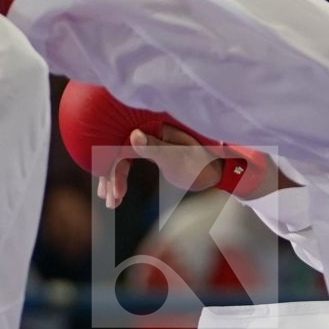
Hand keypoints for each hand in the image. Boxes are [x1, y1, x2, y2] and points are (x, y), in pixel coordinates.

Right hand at [97, 125, 224, 209]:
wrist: (217, 170)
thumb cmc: (201, 163)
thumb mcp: (177, 158)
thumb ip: (155, 147)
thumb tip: (133, 135)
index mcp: (152, 125)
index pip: (122, 144)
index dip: (115, 167)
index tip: (117, 190)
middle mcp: (146, 129)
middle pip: (116, 152)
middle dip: (111, 177)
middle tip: (111, 200)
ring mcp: (146, 140)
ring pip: (119, 159)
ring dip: (112, 180)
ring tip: (111, 203)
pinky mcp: (148, 150)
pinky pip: (127, 162)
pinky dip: (120, 178)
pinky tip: (116, 194)